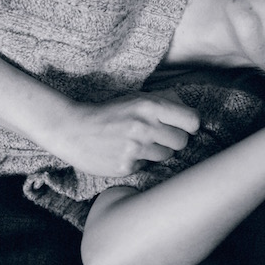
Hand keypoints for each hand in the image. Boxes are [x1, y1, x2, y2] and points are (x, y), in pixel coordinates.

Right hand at [53, 91, 200, 177]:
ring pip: (167, 155)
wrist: (72, 129)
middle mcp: (145, 127)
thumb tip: (189, 111)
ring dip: (157, 151)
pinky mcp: (126, 166)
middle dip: (174, 139)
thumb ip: (163, 101)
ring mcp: (135, 148)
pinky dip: (139, 161)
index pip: (192, 120)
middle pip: (182, 141)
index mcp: (150, 106)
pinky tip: (125, 153)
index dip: (190, 125)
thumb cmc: (107, 112)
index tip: (184, 127)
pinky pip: (146, 166)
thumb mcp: (135, 98)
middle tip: (158, 136)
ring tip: (139, 144)